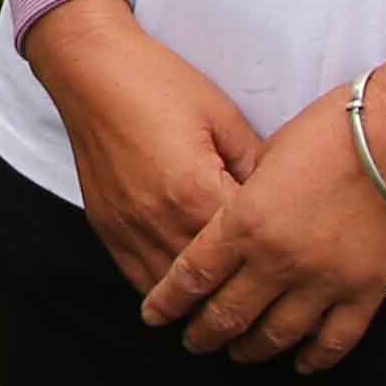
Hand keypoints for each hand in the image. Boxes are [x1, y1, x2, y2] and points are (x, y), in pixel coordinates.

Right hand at [25, 0, 259, 298]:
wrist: (90, 70)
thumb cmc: (158, 83)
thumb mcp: (222, 115)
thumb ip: (255, 163)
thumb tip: (281, 199)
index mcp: (195, 190)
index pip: (245, 246)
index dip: (272, 257)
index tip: (295, 267)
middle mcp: (159, 220)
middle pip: (208, 282)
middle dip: (240, 294)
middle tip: (273, 306)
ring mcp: (129, 229)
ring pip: (171, 293)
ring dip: (200, 305)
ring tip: (231, 314)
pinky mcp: (107, 229)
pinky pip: (138, 279)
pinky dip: (165, 293)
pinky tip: (186, 297)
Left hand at [145, 80, 385, 368]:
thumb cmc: (330, 131)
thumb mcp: (265, 155)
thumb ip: (243, 195)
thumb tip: (230, 219)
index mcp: (245, 223)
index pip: (190, 277)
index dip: (167, 303)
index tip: (154, 316)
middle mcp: (277, 261)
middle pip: (226, 315)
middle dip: (202, 335)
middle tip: (193, 341)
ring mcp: (322, 281)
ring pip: (276, 336)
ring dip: (251, 350)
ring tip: (239, 353)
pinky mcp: (363, 290)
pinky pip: (334, 341)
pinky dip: (314, 358)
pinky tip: (301, 363)